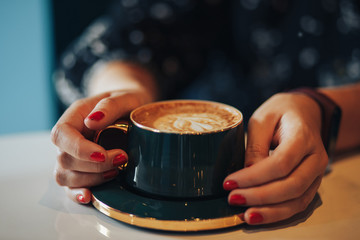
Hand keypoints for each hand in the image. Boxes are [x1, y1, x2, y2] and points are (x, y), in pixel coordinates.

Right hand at [51, 90, 150, 203]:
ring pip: (65, 175)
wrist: (132, 107)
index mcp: (75, 116)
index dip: (78, 149)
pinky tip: (90, 196)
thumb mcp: (125, 97)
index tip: (102, 154)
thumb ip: (109, 106)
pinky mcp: (81, 169)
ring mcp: (73, 155)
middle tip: (122, 159)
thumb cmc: (127, 100)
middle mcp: (69, 137)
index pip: (62, 134)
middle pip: (64, 158)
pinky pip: (70, 185)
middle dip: (93, 166)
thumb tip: (91, 122)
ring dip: (90, 179)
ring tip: (116, 171)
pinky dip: (77, 193)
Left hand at [223, 92, 328, 224]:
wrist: (304, 113)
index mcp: (303, 136)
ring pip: (297, 200)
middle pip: (291, 185)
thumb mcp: (262, 119)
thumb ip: (256, 145)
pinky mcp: (311, 184)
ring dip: (270, 211)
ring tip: (244, 215)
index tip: (229, 182)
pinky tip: (258, 215)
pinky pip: (298, 204)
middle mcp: (315, 157)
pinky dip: (278, 213)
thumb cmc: (280, 113)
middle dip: (260, 196)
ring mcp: (317, 173)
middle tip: (233, 198)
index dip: (254, 176)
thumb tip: (246, 173)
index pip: (281, 163)